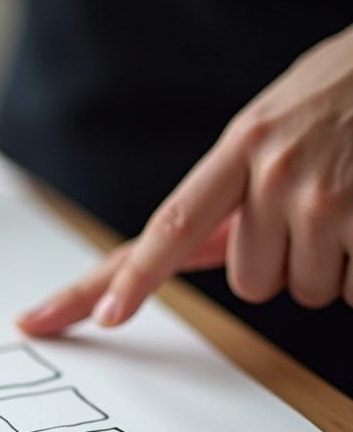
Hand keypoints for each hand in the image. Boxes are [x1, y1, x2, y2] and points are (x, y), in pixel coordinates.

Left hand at [19, 24, 352, 334]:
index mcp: (245, 143)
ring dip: (336, 263)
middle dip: (285, 262)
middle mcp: (277, 173)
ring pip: (310, 290)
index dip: (135, 276)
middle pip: (252, 282)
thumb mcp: (284, 115)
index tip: (103, 316)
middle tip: (327, 204)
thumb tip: (195, 243)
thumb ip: (240, 176)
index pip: (174, 223)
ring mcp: (329, 200)